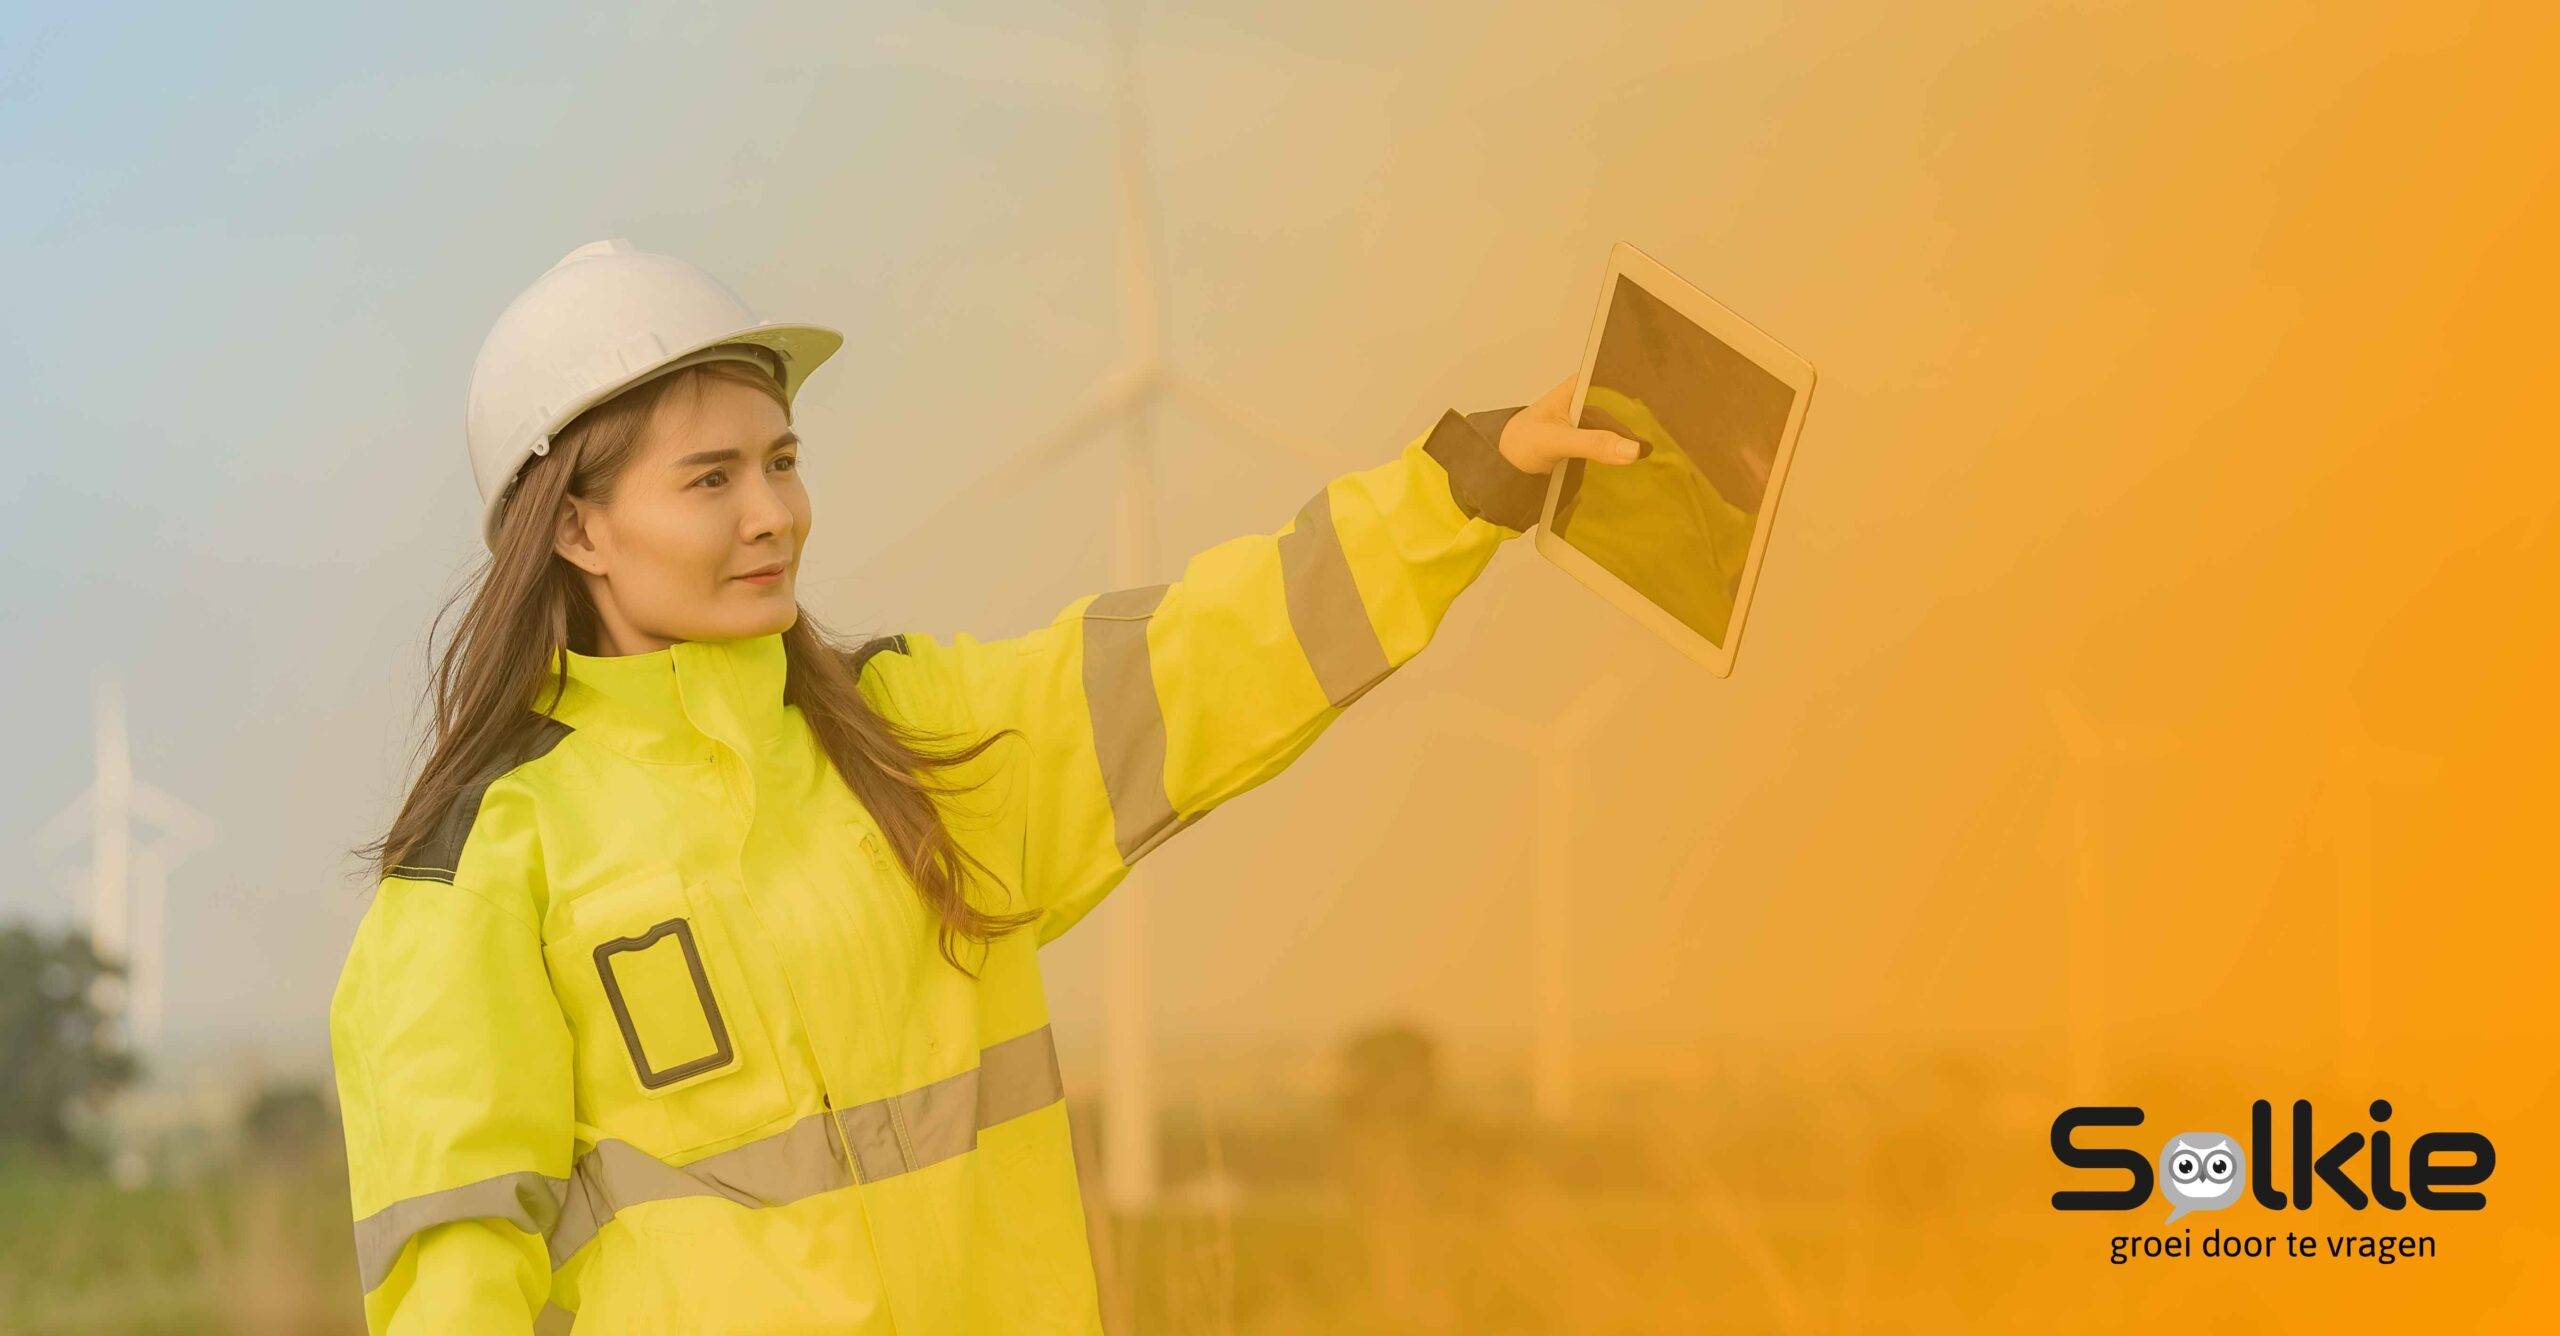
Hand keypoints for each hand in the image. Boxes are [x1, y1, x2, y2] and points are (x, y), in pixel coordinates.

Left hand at [1498, 374, 1646, 475]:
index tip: (1662, 411)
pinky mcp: (1586, 440)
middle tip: (1659, 445)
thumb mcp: (1557, 441)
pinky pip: (1609, 444)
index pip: (1617, 381)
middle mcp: (1586, 400)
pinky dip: (1619, 453)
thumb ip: (1593, 443)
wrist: (1504, 464)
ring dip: (1630, 443)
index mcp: (1578, 387)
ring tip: (1653, 456)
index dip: (1640, 392)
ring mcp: (1587, 421)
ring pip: (1617, 429)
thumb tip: (1633, 451)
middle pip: (1621, 410)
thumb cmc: (1522, 442)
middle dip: (1637, 426)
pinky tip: (1634, 462)